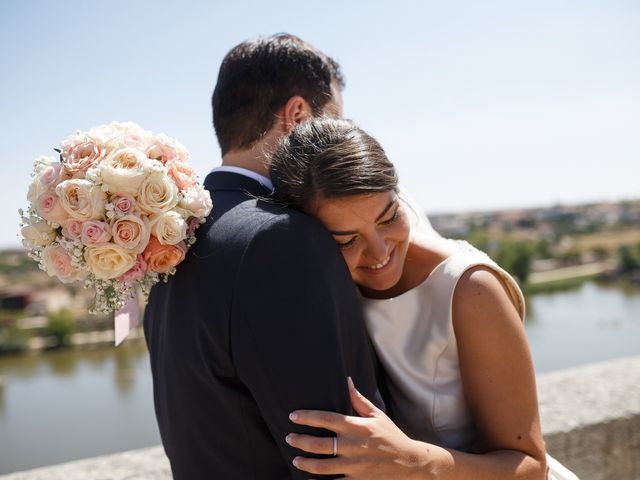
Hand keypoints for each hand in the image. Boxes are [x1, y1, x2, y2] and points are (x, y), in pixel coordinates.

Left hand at [286, 377, 435, 478]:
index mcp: (356, 427)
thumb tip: (346, 381)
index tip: (293, 416)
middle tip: (289, 438)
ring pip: (321, 466)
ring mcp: (354, 466)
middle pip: (318, 444)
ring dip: (305, 462)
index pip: (325, 419)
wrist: (411, 463)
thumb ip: (358, 400)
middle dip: (300, 441)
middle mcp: (352, 446)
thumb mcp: (377, 415)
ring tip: (295, 459)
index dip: (306, 417)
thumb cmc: (392, 436)